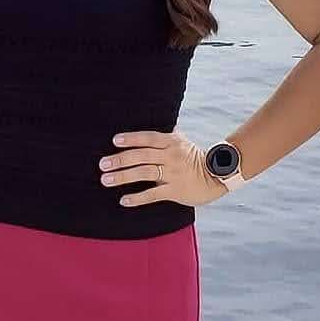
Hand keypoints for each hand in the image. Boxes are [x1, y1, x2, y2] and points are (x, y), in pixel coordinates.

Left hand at [98, 130, 227, 209]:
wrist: (216, 177)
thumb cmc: (195, 157)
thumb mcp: (182, 141)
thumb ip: (167, 133)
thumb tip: (160, 120)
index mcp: (171, 142)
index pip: (148, 138)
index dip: (131, 138)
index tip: (115, 141)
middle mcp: (170, 156)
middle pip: (142, 156)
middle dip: (120, 159)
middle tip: (102, 164)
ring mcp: (173, 174)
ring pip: (144, 173)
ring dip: (123, 176)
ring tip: (106, 179)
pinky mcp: (175, 191)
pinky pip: (153, 194)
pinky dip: (137, 198)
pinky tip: (123, 200)